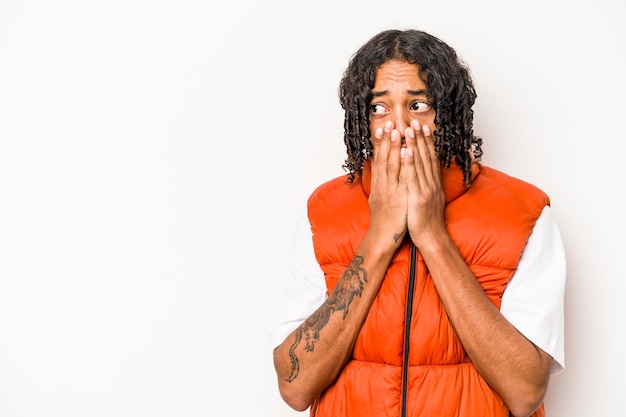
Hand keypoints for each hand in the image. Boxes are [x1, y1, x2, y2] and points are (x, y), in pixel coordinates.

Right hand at [367, 121, 407, 249]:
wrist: (383, 239)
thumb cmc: (385, 221)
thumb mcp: (380, 200)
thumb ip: (382, 186)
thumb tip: (382, 174)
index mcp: (378, 185)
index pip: (378, 159)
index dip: (380, 143)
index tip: (382, 128)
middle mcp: (382, 185)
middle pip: (383, 158)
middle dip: (386, 139)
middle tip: (389, 122)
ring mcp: (390, 191)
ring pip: (391, 164)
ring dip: (393, 146)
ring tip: (397, 129)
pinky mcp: (398, 198)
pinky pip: (401, 178)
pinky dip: (403, 164)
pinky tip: (406, 152)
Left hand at [401, 120, 446, 247]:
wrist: (431, 238)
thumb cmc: (426, 220)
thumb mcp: (429, 199)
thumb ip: (427, 185)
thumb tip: (425, 174)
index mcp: (433, 183)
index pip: (430, 158)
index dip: (427, 142)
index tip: (423, 127)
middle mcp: (431, 183)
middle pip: (426, 156)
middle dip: (420, 137)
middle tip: (415, 121)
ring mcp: (425, 190)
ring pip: (419, 163)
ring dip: (415, 144)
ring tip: (409, 129)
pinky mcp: (418, 198)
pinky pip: (412, 177)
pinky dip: (410, 162)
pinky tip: (406, 150)